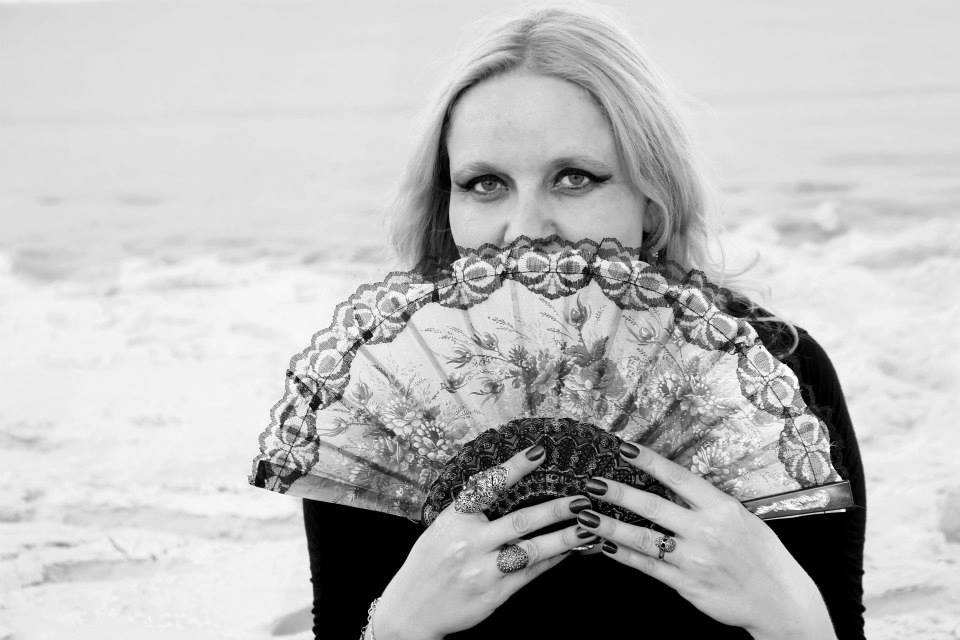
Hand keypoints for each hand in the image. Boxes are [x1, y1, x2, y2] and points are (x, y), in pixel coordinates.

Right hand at [374, 444, 594, 639]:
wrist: (410, 610)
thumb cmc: (429, 562)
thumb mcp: (442, 528)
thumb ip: (471, 512)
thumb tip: (507, 485)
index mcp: (455, 519)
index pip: (488, 486)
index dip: (514, 468)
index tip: (539, 452)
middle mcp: (469, 542)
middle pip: (520, 521)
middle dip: (556, 509)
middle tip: (582, 498)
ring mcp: (482, 570)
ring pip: (531, 551)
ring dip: (563, 538)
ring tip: (588, 527)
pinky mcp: (493, 594)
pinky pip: (529, 574)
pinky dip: (552, 561)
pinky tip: (569, 551)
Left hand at [576, 442, 836, 639]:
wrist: (779, 600)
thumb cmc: (762, 555)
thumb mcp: (743, 518)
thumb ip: (709, 504)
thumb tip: (675, 483)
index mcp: (721, 508)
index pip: (679, 478)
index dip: (650, 462)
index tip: (625, 447)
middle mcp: (706, 531)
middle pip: (653, 507)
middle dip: (619, 493)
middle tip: (592, 482)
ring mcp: (694, 560)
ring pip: (643, 539)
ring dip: (611, 526)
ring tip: (585, 516)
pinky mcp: (686, 584)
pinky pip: (648, 567)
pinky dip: (624, 555)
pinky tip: (605, 545)